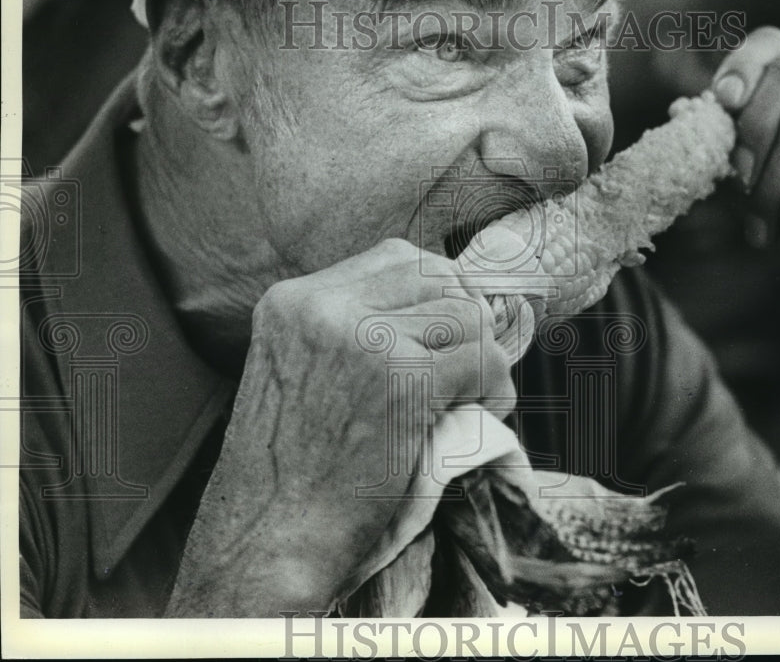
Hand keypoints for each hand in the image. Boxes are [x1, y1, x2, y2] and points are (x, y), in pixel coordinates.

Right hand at [166, 238, 514, 615]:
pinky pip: (483, 359)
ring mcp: (362, 340)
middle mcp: (323, 307)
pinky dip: (495, 388)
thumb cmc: (292, 469)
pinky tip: (479, 413)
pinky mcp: (401, 380)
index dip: (438, 289)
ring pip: (466, 315)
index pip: (395, 257)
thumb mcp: (300, 371)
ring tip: (471, 396)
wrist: (269, 537)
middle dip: (466, 318)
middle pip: (436, 276)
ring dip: (482, 357)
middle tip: (468, 365)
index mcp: (294, 300)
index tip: (452, 330)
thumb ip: (352, 329)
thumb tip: (444, 303)